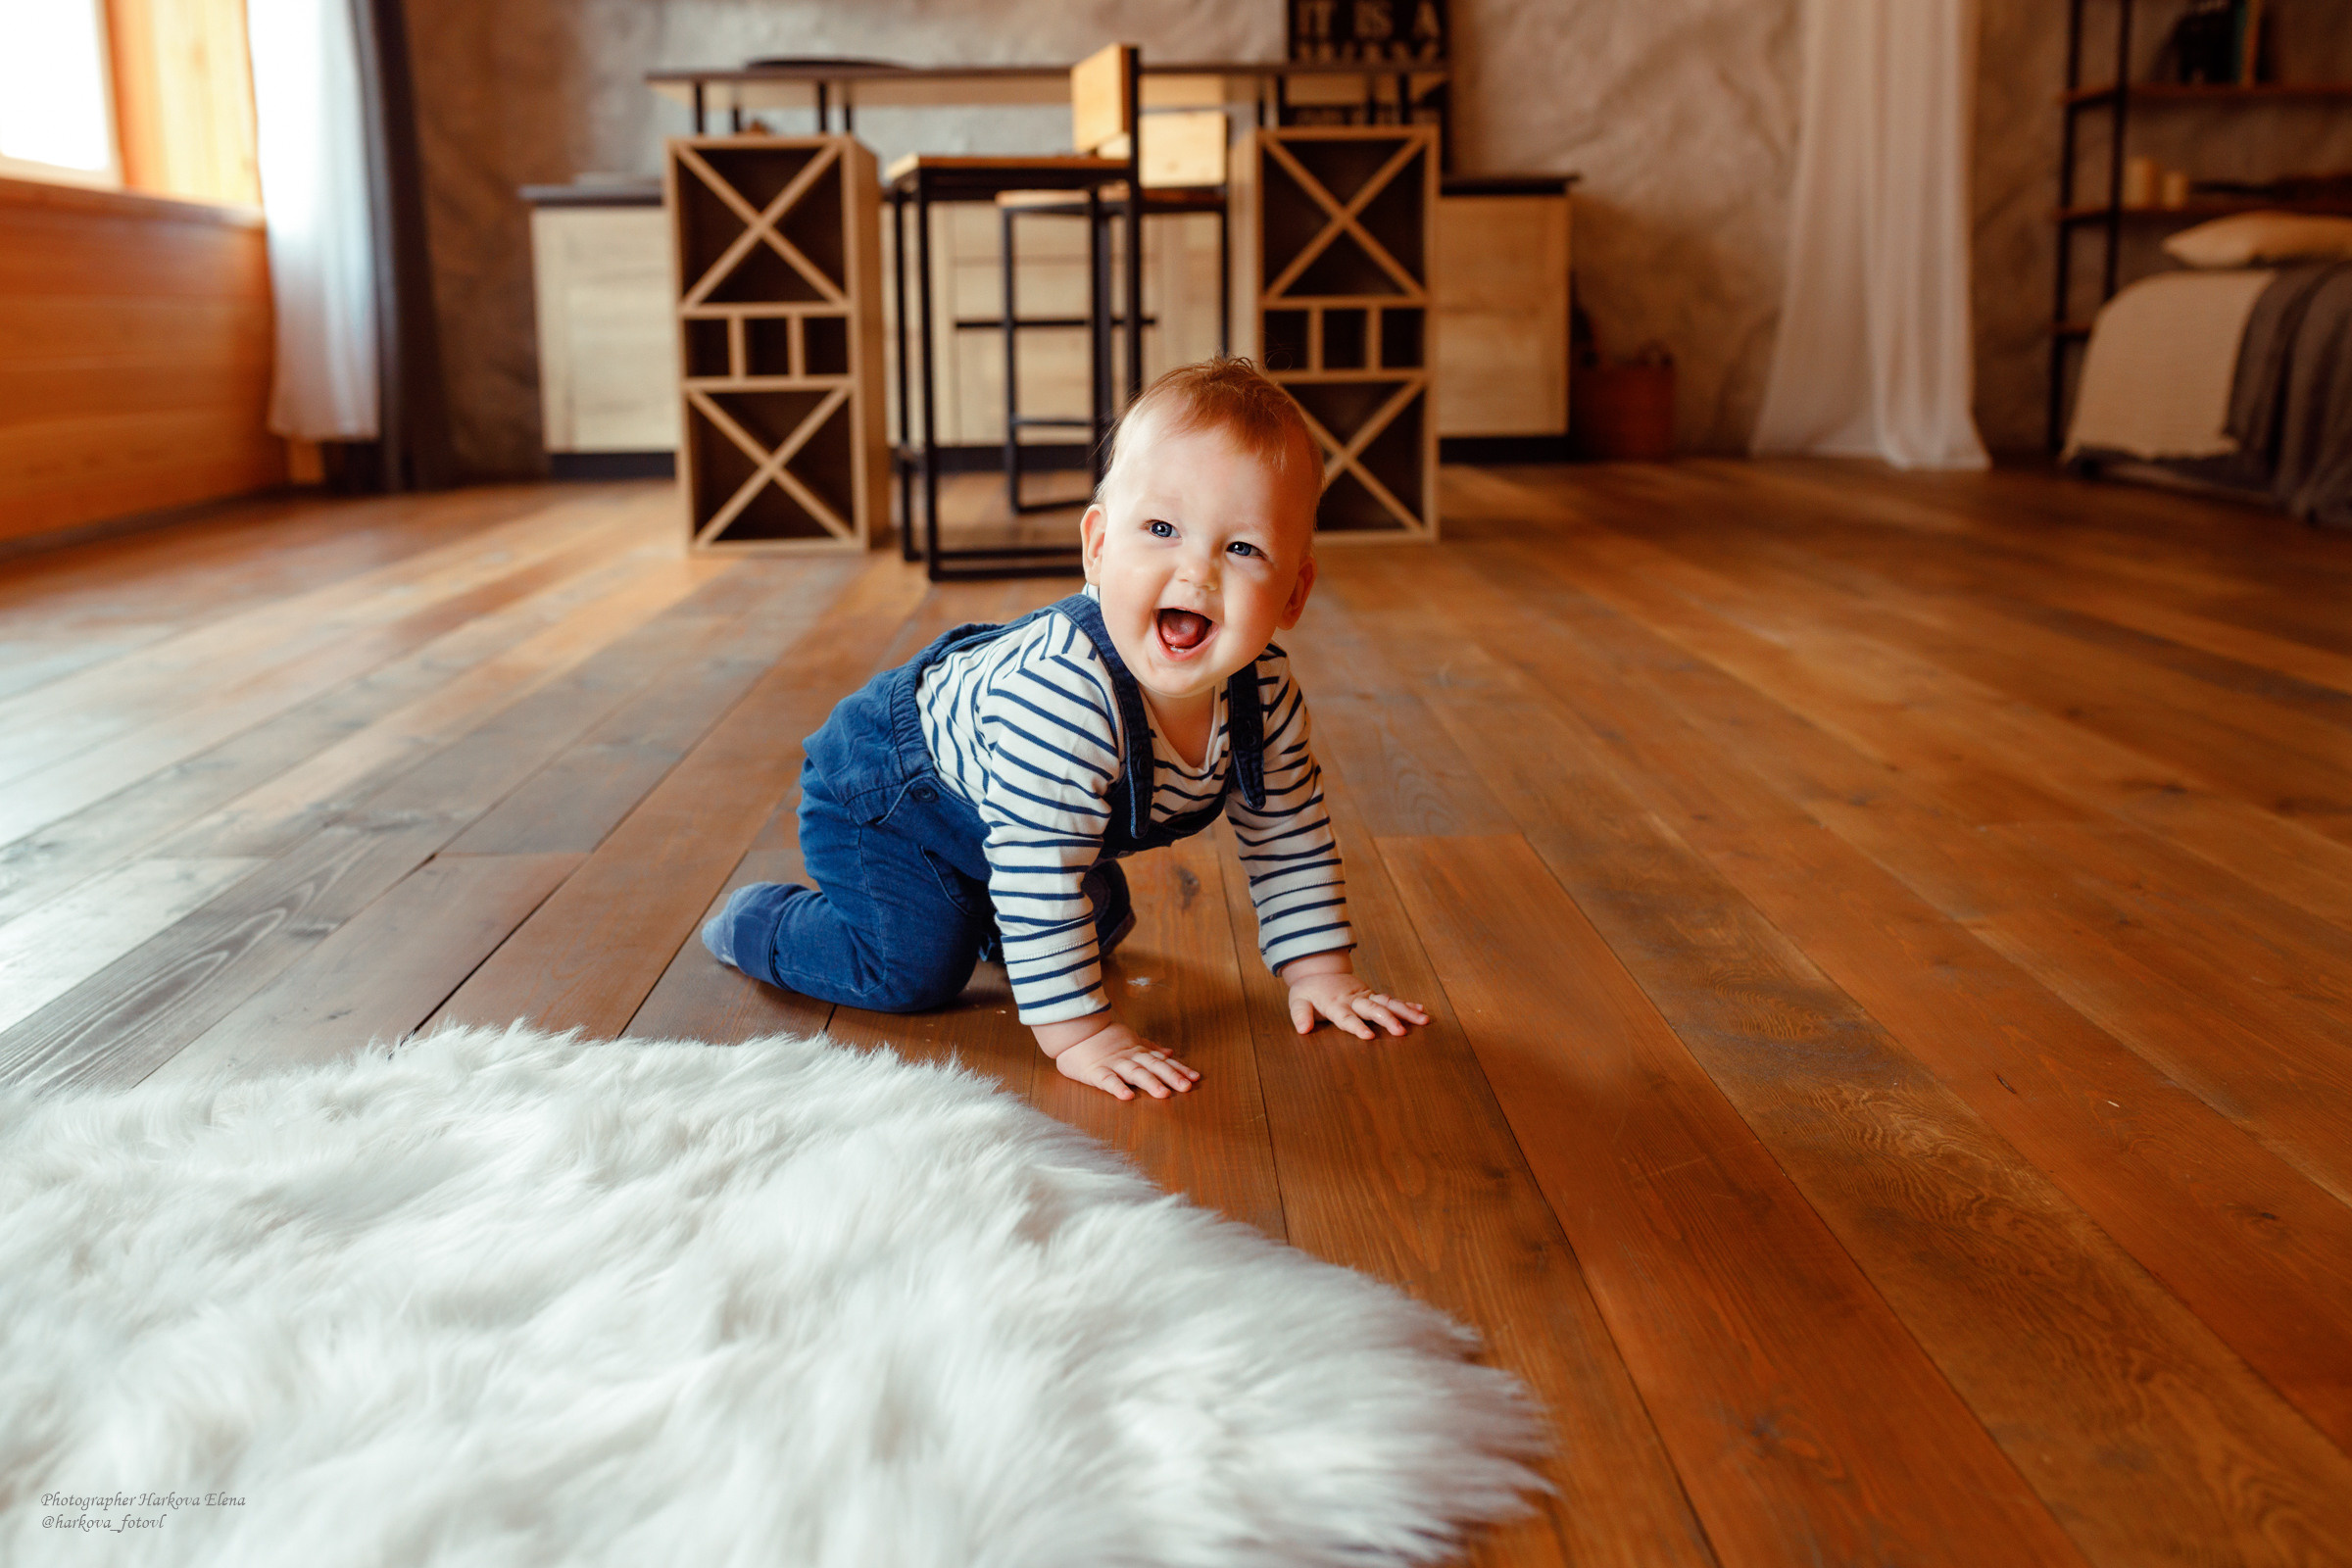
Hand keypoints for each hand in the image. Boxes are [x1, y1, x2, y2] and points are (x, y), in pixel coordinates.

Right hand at [1038, 1015, 1199, 1100]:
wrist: (1074, 1031)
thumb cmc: (1103, 1039)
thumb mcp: (1130, 1040)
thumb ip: (1150, 1047)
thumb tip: (1170, 1052)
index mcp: (1138, 1051)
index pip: (1162, 1061)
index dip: (1179, 1069)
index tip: (1195, 1078)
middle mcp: (1130, 1057)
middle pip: (1153, 1066)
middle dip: (1171, 1077)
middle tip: (1187, 1088)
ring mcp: (1113, 1064)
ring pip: (1134, 1073)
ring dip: (1150, 1083)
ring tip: (1163, 1094)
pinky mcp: (1096, 1072)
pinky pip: (1107, 1080)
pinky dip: (1117, 1088)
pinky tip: (1127, 1097)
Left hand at [1282, 955, 1429, 1039]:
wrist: (1319, 971)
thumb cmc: (1308, 991)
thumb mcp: (1297, 1000)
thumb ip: (1300, 1015)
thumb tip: (1303, 1030)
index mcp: (1335, 1004)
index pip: (1346, 1017)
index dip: (1357, 1027)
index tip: (1369, 1037)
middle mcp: (1353, 999)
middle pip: (1373, 1010)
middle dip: (1388, 1020)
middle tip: (1402, 1032)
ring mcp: (1365, 996)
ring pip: (1388, 1003)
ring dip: (1405, 1011)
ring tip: (1423, 1020)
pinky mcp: (1372, 995)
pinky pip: (1391, 1000)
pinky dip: (1406, 1004)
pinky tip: (1421, 1010)